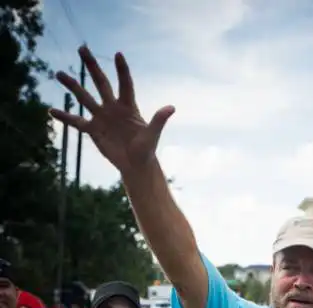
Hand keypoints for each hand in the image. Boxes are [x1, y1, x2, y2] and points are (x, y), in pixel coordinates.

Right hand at [50, 46, 174, 172]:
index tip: (118, 54)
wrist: (135, 165)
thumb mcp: (152, 135)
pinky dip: (65, 117)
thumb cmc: (146, 150)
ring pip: (85, 98)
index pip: (125, 84)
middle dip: (92, 66)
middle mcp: (113, 107)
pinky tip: (51, 111)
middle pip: (101, 83)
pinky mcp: (94, 130)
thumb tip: (171, 107)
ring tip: (59, 73)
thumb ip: (159, 120)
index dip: (122, 70)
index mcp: (128, 106)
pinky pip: (77, 122)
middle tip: (82, 48)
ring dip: (72, 86)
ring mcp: (102, 117)